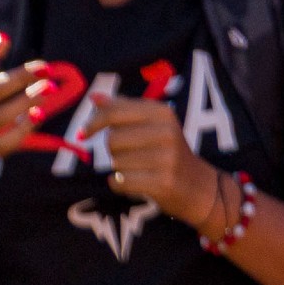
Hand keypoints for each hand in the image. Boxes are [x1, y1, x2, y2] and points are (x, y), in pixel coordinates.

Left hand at [91, 89, 231, 232]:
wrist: (199, 186)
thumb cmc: (167, 153)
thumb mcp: (152, 124)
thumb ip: (123, 110)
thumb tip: (94, 98)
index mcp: (162, 113)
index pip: (115, 112)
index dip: (94, 123)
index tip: (84, 134)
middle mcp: (166, 132)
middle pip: (112, 140)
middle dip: (113, 151)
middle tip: (130, 157)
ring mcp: (166, 158)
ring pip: (116, 163)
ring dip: (120, 169)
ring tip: (139, 170)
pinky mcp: (162, 182)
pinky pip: (121, 182)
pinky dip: (119, 184)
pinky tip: (134, 183)